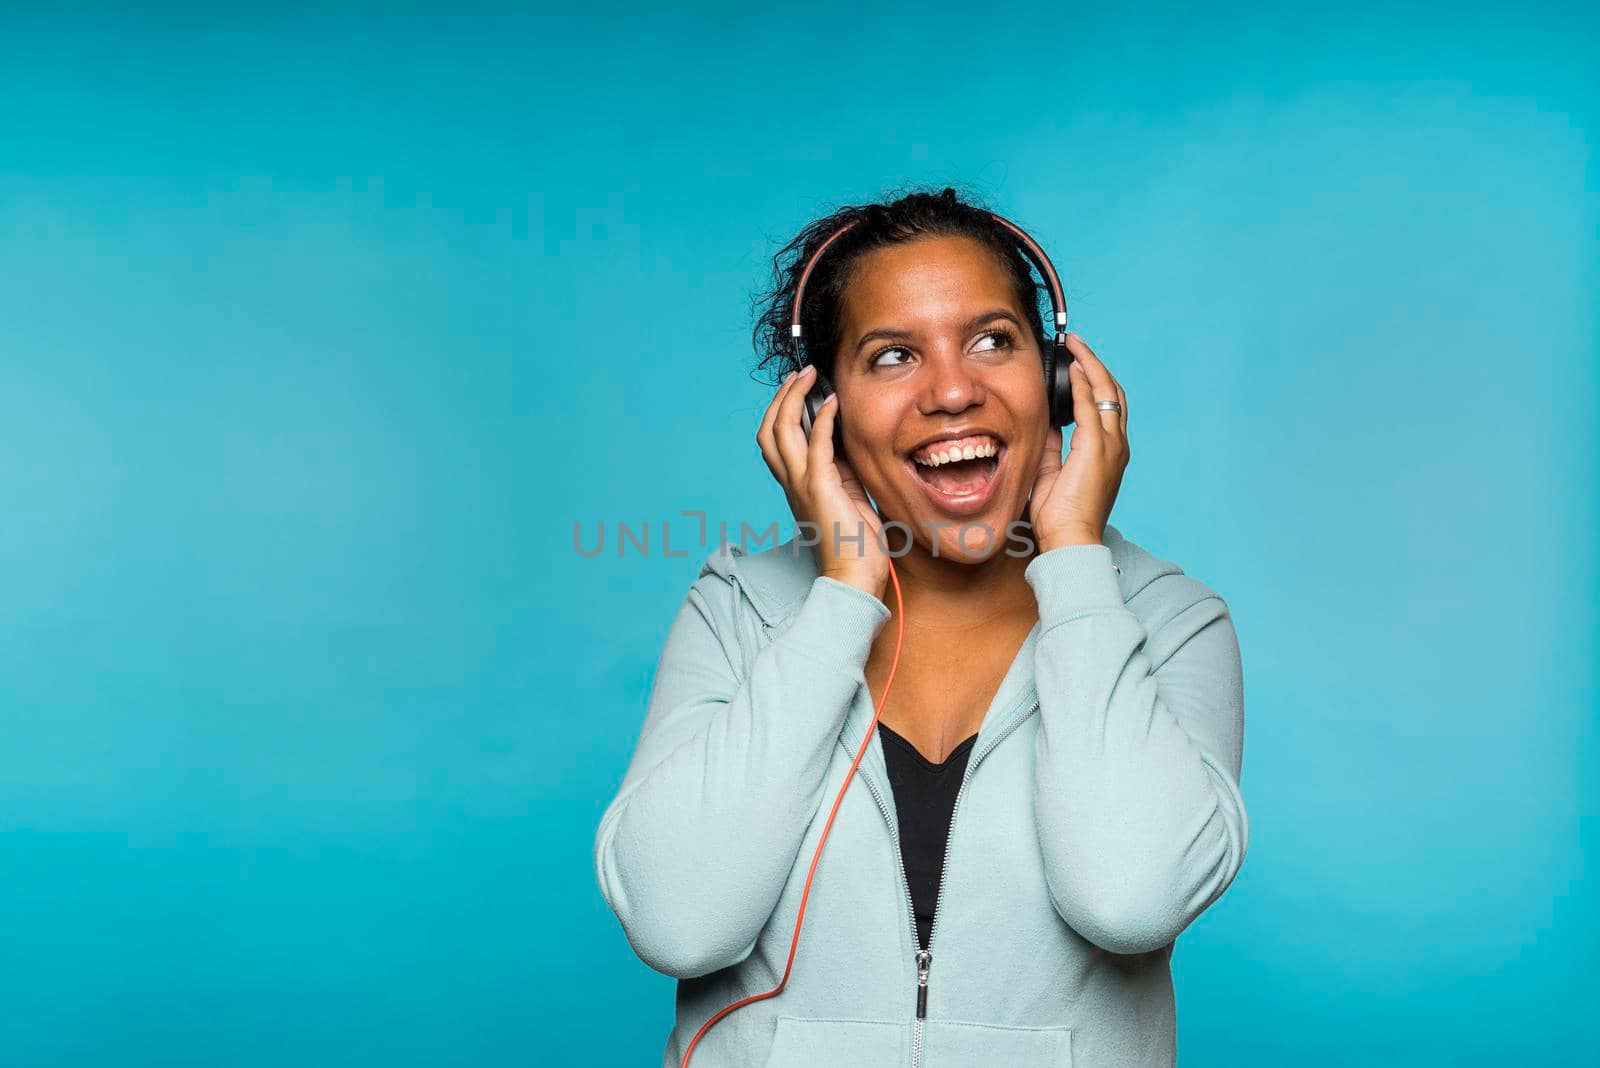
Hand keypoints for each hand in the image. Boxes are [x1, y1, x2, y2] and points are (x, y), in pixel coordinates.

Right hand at [756, 365, 889, 600]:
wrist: (854, 575)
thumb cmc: (854, 543)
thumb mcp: (846, 494)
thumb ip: (839, 467)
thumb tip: (842, 437)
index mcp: (795, 485)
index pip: (774, 441)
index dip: (781, 412)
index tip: (800, 390)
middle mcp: (791, 482)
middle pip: (768, 430)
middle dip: (781, 398)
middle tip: (800, 375)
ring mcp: (802, 484)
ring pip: (781, 431)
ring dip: (794, 399)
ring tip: (809, 378)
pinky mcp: (820, 487)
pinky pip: (817, 444)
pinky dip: (823, 419)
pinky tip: (833, 402)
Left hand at [1028, 334, 1129, 551]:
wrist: (1070, 539)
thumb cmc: (1061, 517)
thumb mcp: (1053, 473)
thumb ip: (1053, 447)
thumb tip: (1045, 425)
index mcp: (1108, 453)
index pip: (1107, 408)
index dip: (1095, 382)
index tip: (1078, 365)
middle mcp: (1116, 445)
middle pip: (1114, 393)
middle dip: (1096, 366)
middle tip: (1077, 346)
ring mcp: (1111, 445)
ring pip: (1108, 393)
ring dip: (1091, 366)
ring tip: (1076, 347)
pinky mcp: (1097, 447)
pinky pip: (1092, 405)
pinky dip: (1084, 383)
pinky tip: (1073, 369)